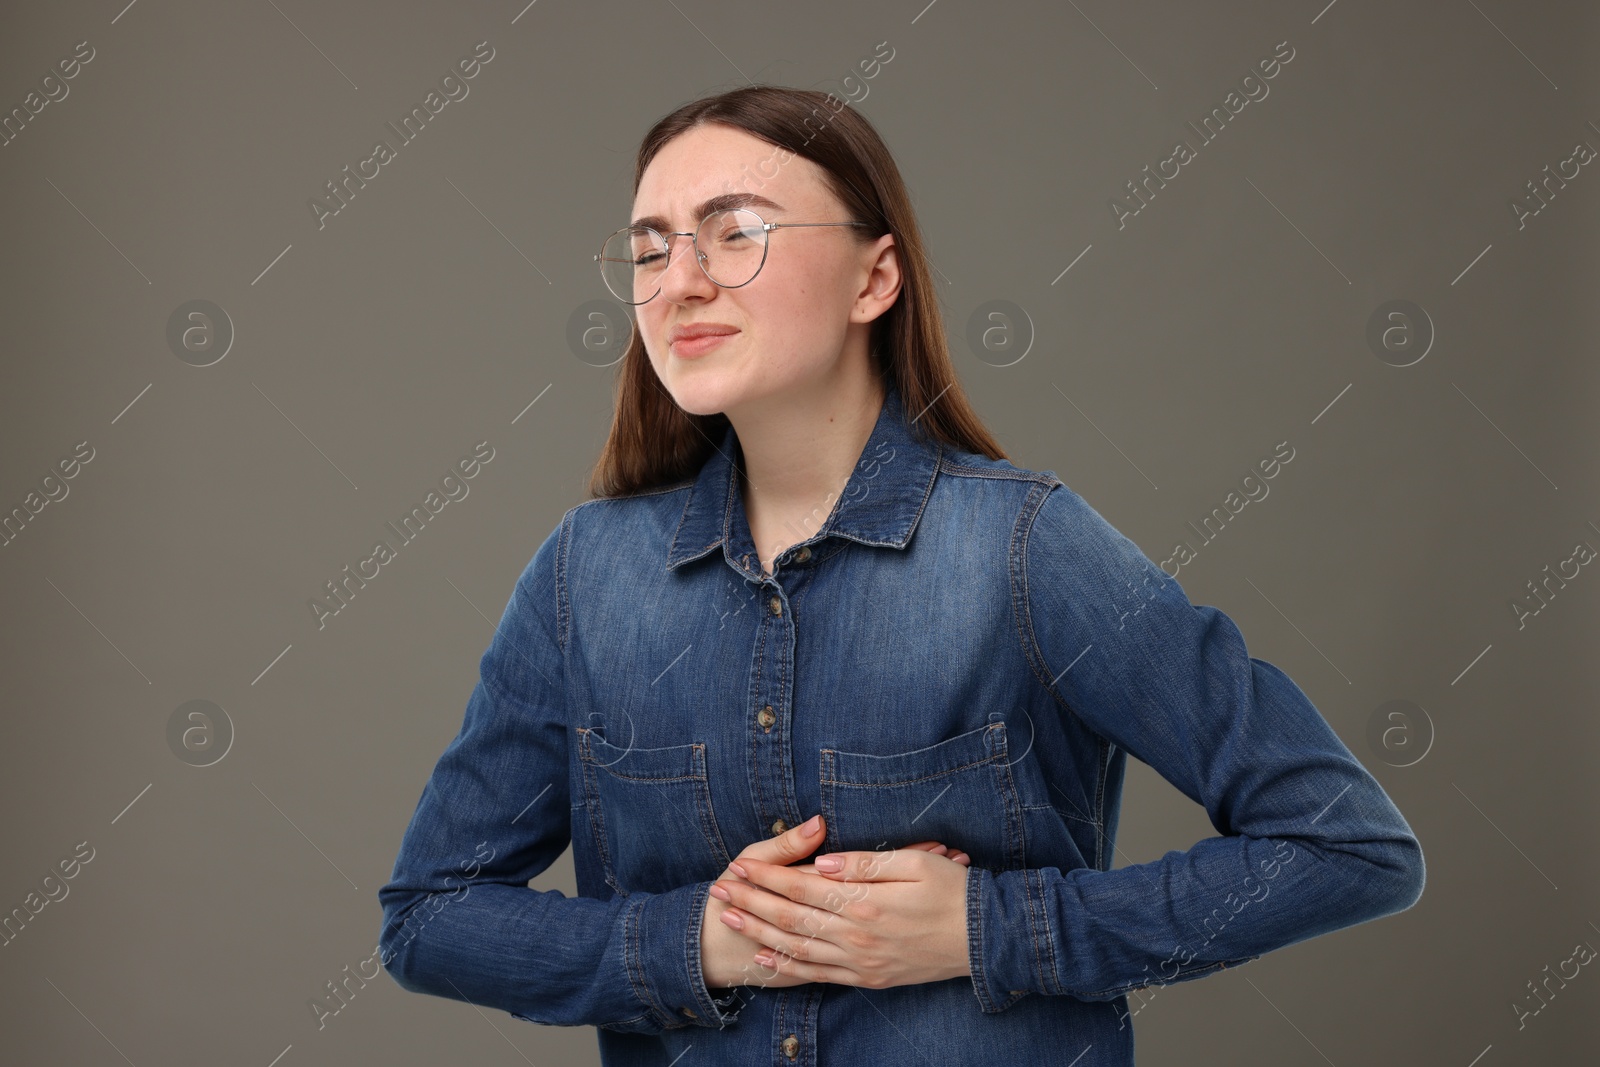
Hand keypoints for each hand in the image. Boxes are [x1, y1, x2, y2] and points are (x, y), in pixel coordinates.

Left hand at [710, 837, 972, 989]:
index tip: (739, 865)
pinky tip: (766, 955)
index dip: (768, 875)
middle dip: (752, 902)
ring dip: (760, 932)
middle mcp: (857, 936)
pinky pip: (819, 973)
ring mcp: (861, 961)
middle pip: (791, 917)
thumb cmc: (955, 892)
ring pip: (798, 947)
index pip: (803, 886)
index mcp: (866, 902)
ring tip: (730, 918)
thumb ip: (866, 862)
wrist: (986, 940)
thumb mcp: (916, 863)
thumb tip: (824, 859)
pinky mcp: (868, 976)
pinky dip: (788, 965)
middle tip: (719, 890)